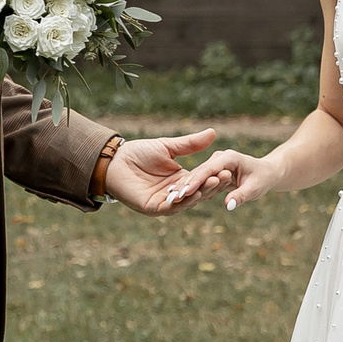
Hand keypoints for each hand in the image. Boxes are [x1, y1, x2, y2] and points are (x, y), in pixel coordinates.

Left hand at [102, 129, 219, 214]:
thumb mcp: (168, 147)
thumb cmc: (138, 153)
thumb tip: (213, 133)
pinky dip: (184, 201)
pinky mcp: (153, 208)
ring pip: (188, 201)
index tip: (227, 168)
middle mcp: (175, 193)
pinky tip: (194, 193)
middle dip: (212, 185)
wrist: (115, 160)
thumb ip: (190, 144)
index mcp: (180, 179)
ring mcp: (164, 203)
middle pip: (198, 192)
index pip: (201, 180)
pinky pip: (172, 207)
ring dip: (201, 193)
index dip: (213, 175)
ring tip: (213, 182)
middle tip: (225, 176)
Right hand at [155, 149, 273, 212]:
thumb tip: (228, 206)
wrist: (266, 172)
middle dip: (185, 185)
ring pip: (196, 175)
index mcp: (228, 157)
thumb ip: (241, 196)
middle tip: (170, 197)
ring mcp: (214, 163)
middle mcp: (219, 158)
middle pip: (198, 172)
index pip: (208, 170)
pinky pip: (198, 179)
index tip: (183, 192)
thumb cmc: (263, 179)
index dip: (195, 181)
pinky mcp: (211, 170)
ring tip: (169, 198)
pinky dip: (189, 187)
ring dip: (183, 187)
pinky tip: (176, 197)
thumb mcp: (255, 188)